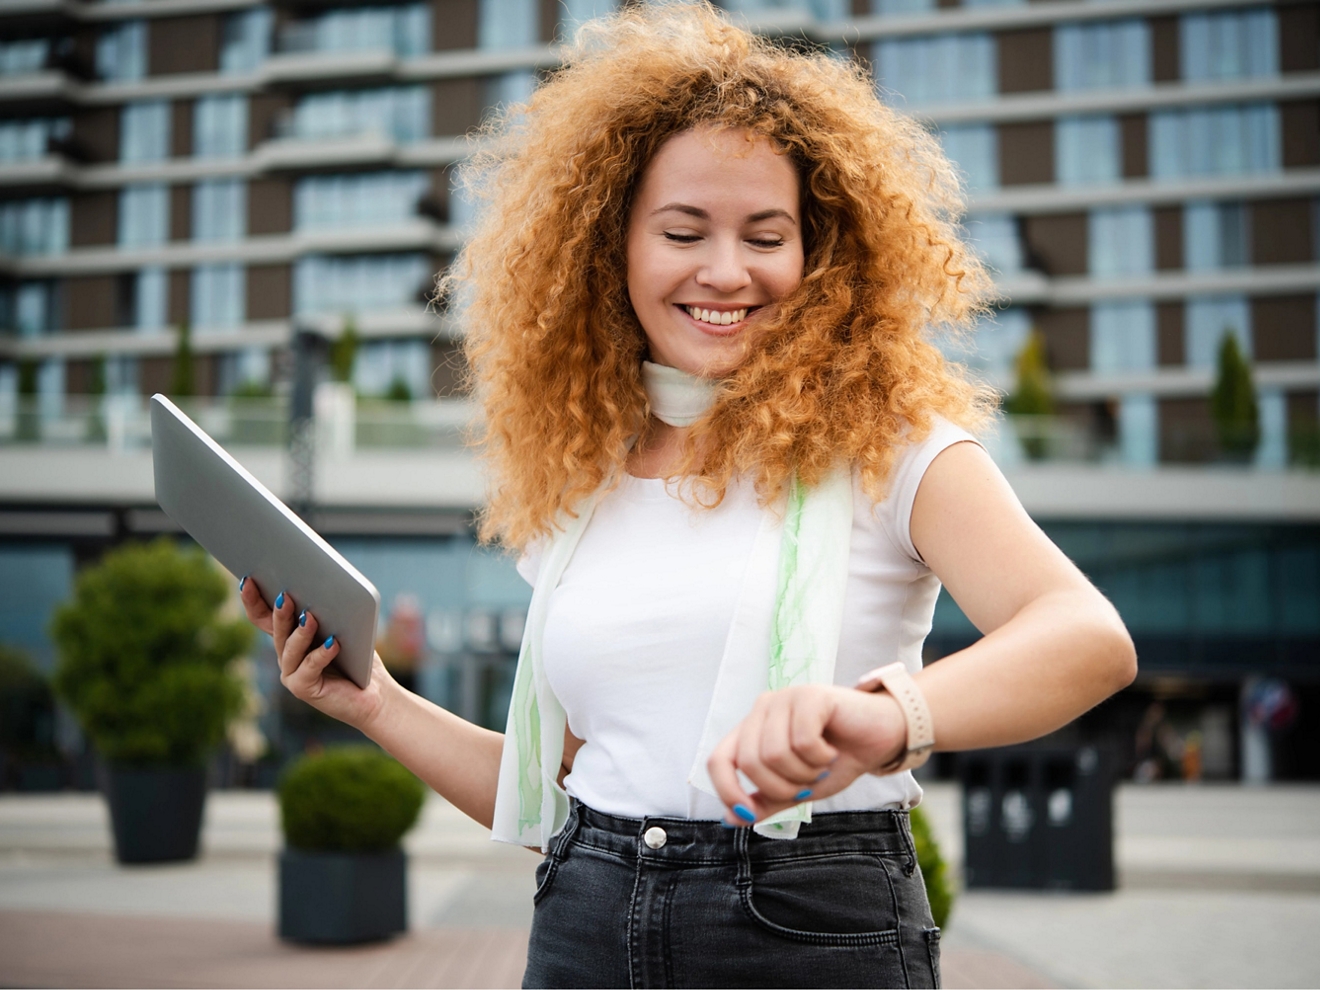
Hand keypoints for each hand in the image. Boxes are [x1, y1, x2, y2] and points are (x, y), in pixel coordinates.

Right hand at [238, 576, 395, 731]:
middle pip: (277, 631)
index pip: (263, 617)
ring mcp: (292, 674)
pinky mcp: (304, 689)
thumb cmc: (358, 658)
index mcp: (289, 638)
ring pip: (290, 649)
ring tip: (309, 617)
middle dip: (279, 612)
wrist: (375, 694)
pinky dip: (322, 654)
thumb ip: (327, 612)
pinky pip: (310, 668)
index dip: (252, 600)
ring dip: (300, 632)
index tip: (247, 579)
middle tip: (284, 595)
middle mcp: (286, 656)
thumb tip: (321, 586)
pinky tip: (334, 643)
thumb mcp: (342, 628)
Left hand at [706, 684, 907, 825]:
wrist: (881, 739)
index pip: (718, 760)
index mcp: (752, 730)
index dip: (728, 791)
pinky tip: (833, 751)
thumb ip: (765, 800)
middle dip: (781, 787)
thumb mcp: (797, 789)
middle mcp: (762, 709)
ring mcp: (784, 698)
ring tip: (822, 764)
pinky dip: (821, 757)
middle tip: (808, 783)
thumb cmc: (839, 760)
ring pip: (774, 754)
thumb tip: (729, 819)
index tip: (749, 815)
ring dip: (804, 773)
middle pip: (750, 763)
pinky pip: (802, 741)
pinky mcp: (809, 695)